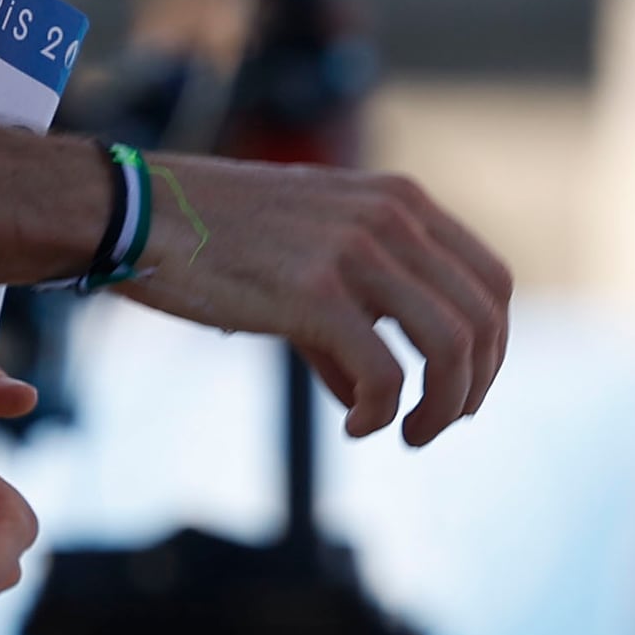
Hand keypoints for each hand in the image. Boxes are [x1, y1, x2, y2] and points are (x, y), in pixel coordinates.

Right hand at [122, 154, 513, 441]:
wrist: (141, 213)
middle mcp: (391, 219)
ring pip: (451, 347)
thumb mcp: (310, 253)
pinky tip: (357, 428)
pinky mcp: (315, 292)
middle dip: (474, 387)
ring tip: (407, 434)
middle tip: (435, 425)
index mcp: (401, 201)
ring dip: (442, 407)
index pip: (493, 280)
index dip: (493, 347)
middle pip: (484, 319)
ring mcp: (356, 251)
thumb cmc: (217, 239)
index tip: (464, 389)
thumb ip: (355, 314)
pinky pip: (386, 374)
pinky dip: (384, 413)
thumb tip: (370, 398)